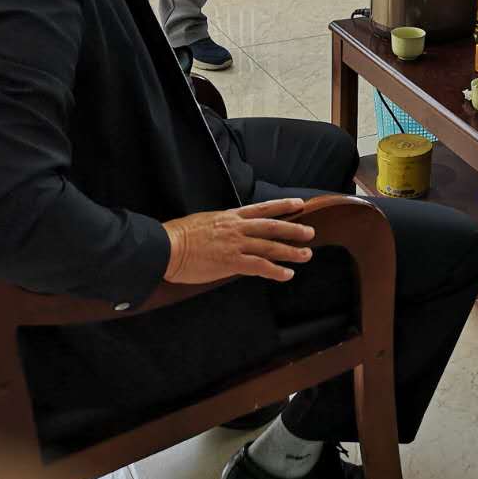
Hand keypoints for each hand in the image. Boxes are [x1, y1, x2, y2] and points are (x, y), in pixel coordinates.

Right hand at [162, 198, 314, 284]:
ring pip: (270, 246)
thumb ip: (222, 226)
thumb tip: (229, 233)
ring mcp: (236, 245)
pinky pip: (259, 266)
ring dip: (291, 251)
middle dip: (294, 229)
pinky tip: (287, 274)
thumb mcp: (204, 222)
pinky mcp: (231, 262)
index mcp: (230, 216)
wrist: (166, 247)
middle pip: (272, 227)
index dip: (283, 206)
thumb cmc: (179, 236)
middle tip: (310, 232)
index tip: (299, 204)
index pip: (262, 208)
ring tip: (306, 255)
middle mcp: (237, 228)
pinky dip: (275, 271)